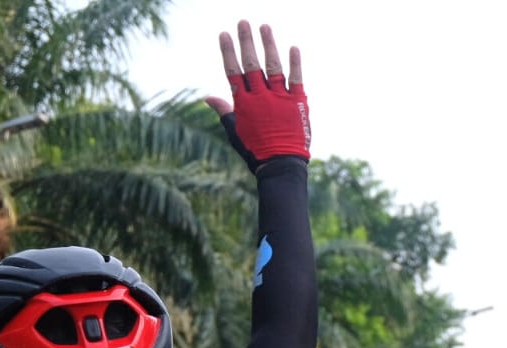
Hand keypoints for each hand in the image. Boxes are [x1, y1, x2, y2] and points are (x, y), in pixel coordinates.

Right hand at [205, 21, 309, 170]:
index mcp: (243, 103)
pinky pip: (296, 79)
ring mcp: (279, 99)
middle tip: (242, 22)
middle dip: (246, 42)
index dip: (228, 52)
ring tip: (264, 26)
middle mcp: (260, 98)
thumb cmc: (256, 151)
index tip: (223, 34)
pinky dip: (295, 63)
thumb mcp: (235, 132)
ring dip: (268, 45)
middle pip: (251, 64)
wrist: (281, 166)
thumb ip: (225, 111)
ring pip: (273, 66)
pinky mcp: (298, 103)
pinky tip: (293, 47)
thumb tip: (208, 97)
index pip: (232, 71)